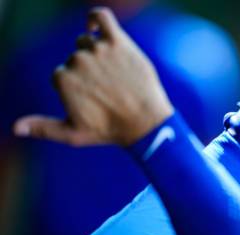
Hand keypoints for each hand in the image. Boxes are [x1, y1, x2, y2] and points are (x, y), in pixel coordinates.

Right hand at [13, 7, 172, 145]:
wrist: (145, 123)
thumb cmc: (109, 130)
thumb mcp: (73, 134)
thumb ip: (43, 128)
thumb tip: (16, 128)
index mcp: (63, 79)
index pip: (63, 74)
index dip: (77, 88)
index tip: (93, 101)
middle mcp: (78, 61)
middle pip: (75, 57)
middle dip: (88, 72)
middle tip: (107, 90)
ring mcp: (99, 50)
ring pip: (87, 42)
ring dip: (95, 53)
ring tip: (112, 75)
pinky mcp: (118, 42)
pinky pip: (102, 17)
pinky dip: (95, 17)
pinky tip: (95, 27)